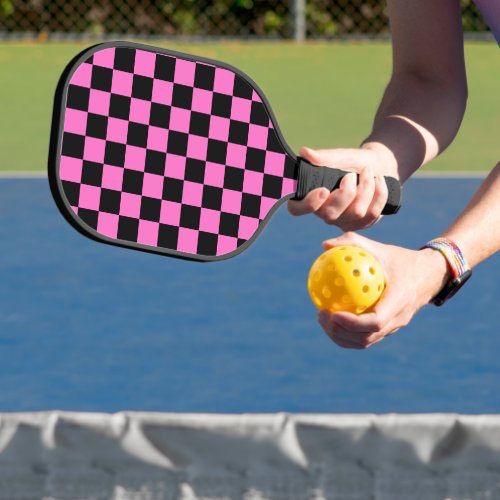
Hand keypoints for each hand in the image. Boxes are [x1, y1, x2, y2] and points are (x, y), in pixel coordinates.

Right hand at [288, 145, 397, 230]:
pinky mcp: (361, 224)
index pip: (297, 209)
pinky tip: (379, 181)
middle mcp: (324, 212)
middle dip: (346, 193)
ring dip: (366, 188)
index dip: (308, 204)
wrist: (379, 166)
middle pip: (330, 215)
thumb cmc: (354, 162)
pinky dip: (379, 193)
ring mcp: (343, 221)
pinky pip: (372, 214)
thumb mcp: (341, 156)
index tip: (323, 190)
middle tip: (351, 174)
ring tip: (368, 172)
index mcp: (311, 196)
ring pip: (356, 213)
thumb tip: (304, 152)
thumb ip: (324, 157)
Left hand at [316, 232, 450, 348]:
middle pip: (366, 338)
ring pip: (365, 342)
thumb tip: (325, 245)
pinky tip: (332, 318)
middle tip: (321, 315)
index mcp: (399, 301)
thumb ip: (353, 243)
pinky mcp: (389, 329)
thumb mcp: (380, 248)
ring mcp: (394, 327)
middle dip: (340, 332)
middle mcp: (398, 319)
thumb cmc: (401, 259)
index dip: (352, 323)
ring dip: (341, 336)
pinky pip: (366, 337)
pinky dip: (347, 334)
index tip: (332, 313)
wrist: (429, 275)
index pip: (375, 322)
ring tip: (323, 319)